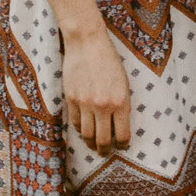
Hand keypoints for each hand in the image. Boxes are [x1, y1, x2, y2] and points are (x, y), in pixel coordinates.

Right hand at [62, 30, 132, 152]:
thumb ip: (122, 104)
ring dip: (90, 143)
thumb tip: (118, 125)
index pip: (123, 134)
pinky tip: (83, 130)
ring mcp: (85, 104)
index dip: (123, 144)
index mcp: (121, 102)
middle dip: (105, 150)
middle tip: (105, 152)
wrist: (87, 43)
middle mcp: (103, 106)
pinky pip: (74, 122)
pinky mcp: (71, 99)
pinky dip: (79, 129)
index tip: (122, 146)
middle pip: (103, 139)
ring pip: (86, 134)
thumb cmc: (109, 60)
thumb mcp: (124, 83)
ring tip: (93, 146)